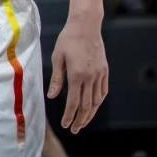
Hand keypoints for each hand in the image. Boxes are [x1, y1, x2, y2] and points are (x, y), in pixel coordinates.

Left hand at [48, 15, 108, 133]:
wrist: (86, 26)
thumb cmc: (68, 39)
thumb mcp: (57, 57)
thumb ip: (56, 79)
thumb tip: (51, 97)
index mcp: (77, 75)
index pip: (73, 102)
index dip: (69, 115)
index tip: (65, 125)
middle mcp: (90, 77)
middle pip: (86, 105)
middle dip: (80, 119)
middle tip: (74, 129)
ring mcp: (99, 74)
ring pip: (96, 101)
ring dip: (90, 114)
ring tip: (83, 123)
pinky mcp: (105, 70)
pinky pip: (103, 91)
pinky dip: (98, 102)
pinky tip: (93, 107)